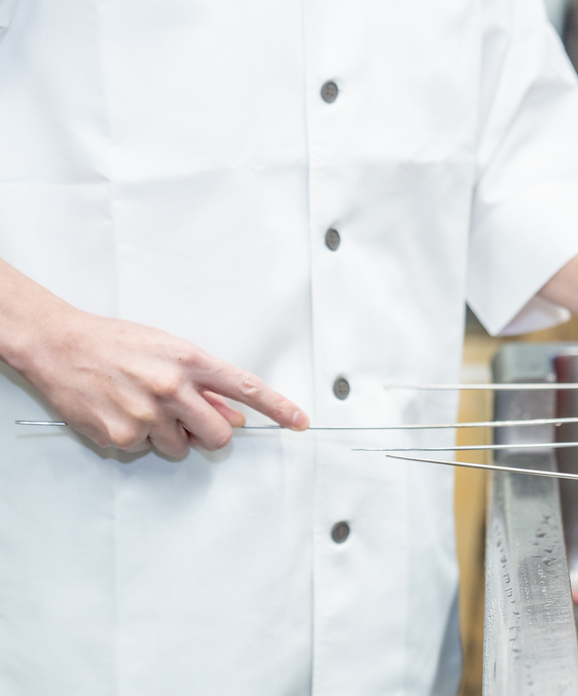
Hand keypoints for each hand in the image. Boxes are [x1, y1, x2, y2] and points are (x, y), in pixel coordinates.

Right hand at [1, 287, 307, 456]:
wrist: (60, 345)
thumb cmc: (116, 344)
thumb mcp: (169, 352)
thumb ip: (204, 385)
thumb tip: (235, 414)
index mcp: (190, 361)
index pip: (246, 387)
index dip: (277, 408)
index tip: (299, 421)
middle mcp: (172, 388)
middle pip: (219, 434)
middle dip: (210, 433)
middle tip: (189, 419)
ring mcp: (147, 414)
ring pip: (181, 447)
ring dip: (170, 435)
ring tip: (143, 406)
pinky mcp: (121, 436)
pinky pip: (146, 450)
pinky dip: (138, 439)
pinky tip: (121, 412)